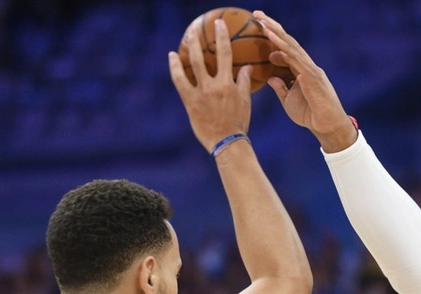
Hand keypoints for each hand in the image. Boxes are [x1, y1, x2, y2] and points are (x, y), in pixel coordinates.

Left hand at [168, 17, 251, 151]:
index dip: (222, 36)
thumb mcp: (245, 101)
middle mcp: (213, 86)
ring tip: (185, 38)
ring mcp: (199, 93)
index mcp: (228, 84)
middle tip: (196, 28)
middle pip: (202, 56)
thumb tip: (247, 67)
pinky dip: (175, 67)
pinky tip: (172, 57)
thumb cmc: (238, 123)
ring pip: (189, 66)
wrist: (227, 142)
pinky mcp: (189, 101)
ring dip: (186, 49)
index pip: (226, 54)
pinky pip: (179, 80)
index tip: (219, 24)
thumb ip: (244, 82)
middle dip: (198, 39)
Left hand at [253, 11, 357, 152]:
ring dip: (275, 31)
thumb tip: (270, 77)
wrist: (327, 126)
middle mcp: (306, 65)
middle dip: (272, 27)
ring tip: (261, 20)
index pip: (285, 49)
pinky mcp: (312, 75)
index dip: (272, 37)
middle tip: (256, 15)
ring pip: (291, 45)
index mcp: (300, 70)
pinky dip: (282, 46)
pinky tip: (271, 37)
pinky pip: (295, 57)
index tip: (257, 27)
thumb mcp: (288, 100)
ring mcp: (310, 69)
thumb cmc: (310, 115)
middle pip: (287, 42)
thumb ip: (280, 87)